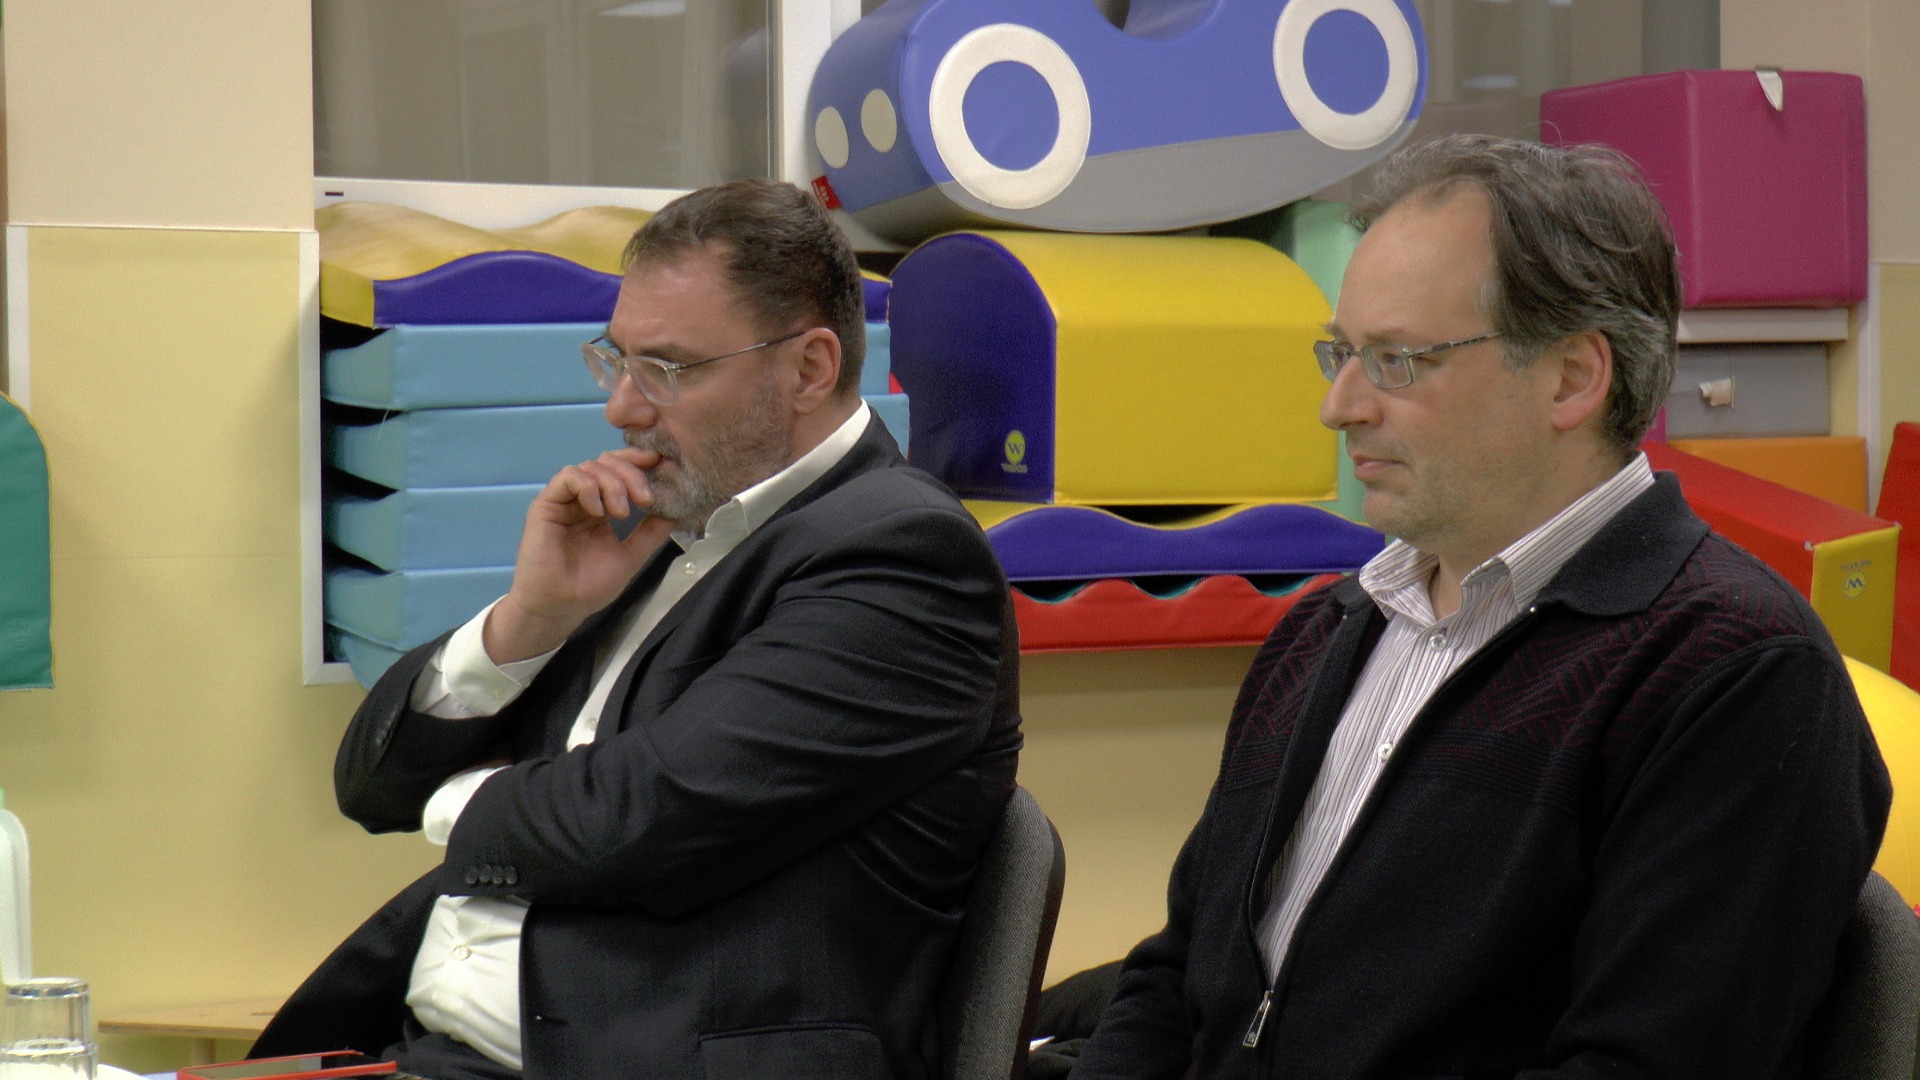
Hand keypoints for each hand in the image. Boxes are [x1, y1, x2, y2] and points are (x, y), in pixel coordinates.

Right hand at [484, 447, 675, 661]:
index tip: (662, 466)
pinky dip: (589, 487)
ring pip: (591, 466)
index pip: (622, 471)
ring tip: (622, 513)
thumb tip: (677, 509)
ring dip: (613, 483)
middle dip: (632, 474)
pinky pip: (569, 477)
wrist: (560, 606)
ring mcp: (566, 499)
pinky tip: (598, 510)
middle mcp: (586, 498)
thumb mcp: (632, 554)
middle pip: (609, 462)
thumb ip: (652, 531)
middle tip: (646, 498)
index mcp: (605, 506)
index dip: (641, 463)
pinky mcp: (547, 503)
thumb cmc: (590, 585)